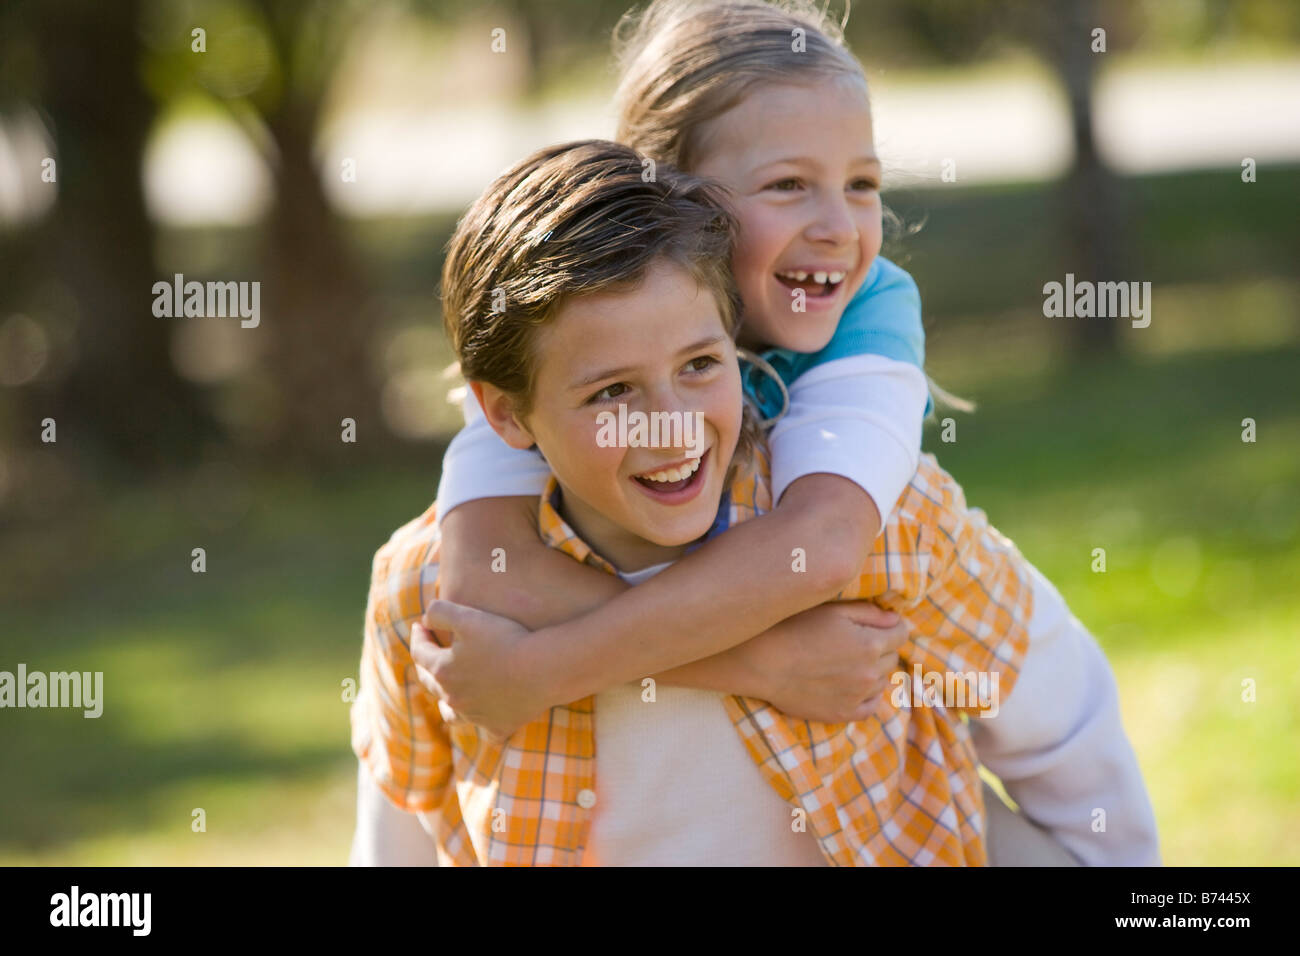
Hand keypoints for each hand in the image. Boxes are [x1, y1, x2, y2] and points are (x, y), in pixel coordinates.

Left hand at [410, 599, 552, 741]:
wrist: (542, 669)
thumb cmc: (506, 639)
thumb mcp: (468, 616)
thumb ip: (439, 612)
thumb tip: (425, 620)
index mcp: (443, 670)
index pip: (419, 652)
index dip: (418, 636)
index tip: (420, 625)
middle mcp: (453, 697)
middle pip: (430, 683)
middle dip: (425, 666)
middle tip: (428, 654)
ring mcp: (475, 716)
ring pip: (451, 714)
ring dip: (446, 703)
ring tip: (448, 696)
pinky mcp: (498, 727)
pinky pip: (486, 730)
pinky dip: (483, 723)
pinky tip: (486, 717)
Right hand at [738, 601, 906, 723]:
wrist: (763, 662)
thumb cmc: (795, 627)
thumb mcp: (833, 610)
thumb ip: (870, 613)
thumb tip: (895, 619)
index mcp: (871, 644)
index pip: (901, 633)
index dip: (891, 626)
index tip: (880, 624)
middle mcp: (870, 673)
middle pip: (892, 657)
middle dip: (881, 647)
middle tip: (855, 641)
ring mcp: (857, 697)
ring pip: (882, 681)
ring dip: (873, 671)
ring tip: (847, 662)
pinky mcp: (843, 714)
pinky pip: (871, 706)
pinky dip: (867, 696)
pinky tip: (851, 685)